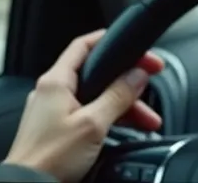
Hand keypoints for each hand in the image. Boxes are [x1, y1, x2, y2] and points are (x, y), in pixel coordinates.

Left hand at [4, 29, 164, 182]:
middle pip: (95, 75)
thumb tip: (137, 76)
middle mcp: (51, 92)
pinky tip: (123, 131)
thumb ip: (117, 96)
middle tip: (148, 85)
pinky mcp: (54, 130)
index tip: (134, 46)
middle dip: (125, 83)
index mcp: (55, 81)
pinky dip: (106, 119)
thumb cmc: (49, 159)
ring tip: (146, 120)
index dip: (109, 40)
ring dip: (120, 105)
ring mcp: (51, 112)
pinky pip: (86, 115)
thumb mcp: (92, 125)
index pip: (84, 45)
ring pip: (93, 98)